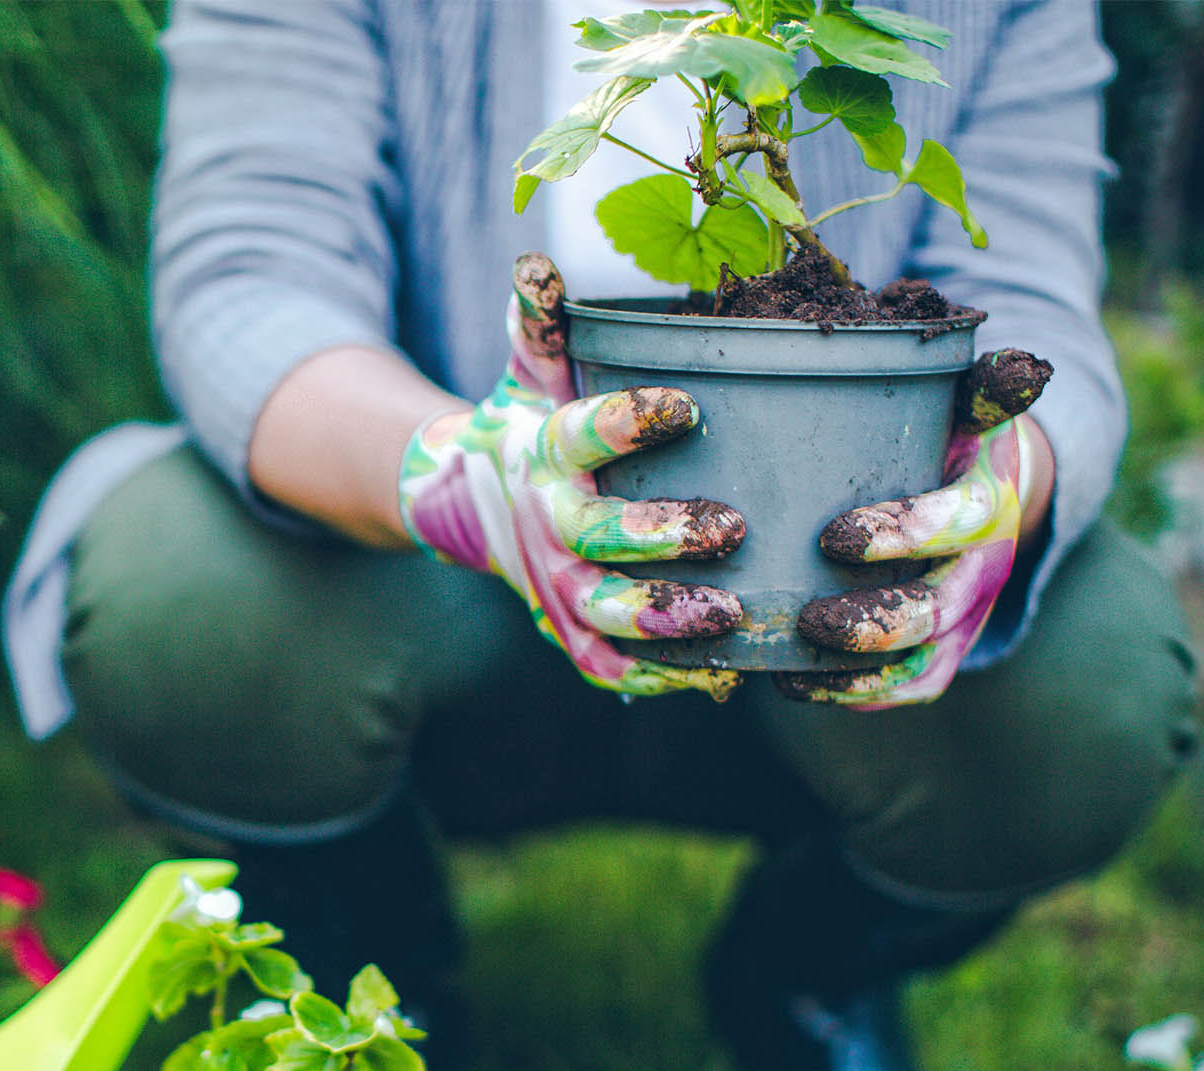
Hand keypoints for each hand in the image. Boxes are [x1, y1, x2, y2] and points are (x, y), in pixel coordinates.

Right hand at [397, 254, 745, 698]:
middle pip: (598, 538)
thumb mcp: (533, 370)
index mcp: (547, 453)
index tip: (688, 405)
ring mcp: (558, 586)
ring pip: (607, 612)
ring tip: (733, 611)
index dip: (631, 422)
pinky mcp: (571, 631)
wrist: (471, 504)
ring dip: (667, 618)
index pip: (585, 435)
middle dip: (661, 536)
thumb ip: (544, 321)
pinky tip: (719, 675)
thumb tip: (537, 261)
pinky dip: (659, 676)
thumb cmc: (531, 423)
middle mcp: (548, 526)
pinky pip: (610, 665)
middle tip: (730, 526)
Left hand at [781, 414, 1042, 709]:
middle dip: (874, 622)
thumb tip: (1024, 368)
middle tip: (808, 620)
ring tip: (793, 665)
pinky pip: (909, 687)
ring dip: (860, 672)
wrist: (988, 484)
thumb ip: (983, 387)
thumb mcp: (968, 403)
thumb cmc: (952, 434)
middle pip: (938, 611)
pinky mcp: (944, 649)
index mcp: (987, 501)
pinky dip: (856, 695)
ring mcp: (965, 616)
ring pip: (922, 662)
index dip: (902, 535)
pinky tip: (793, 685)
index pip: (957, 524)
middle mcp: (983, 567)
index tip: (833, 538)